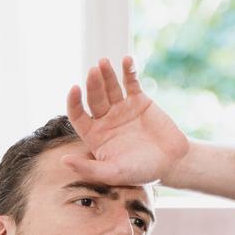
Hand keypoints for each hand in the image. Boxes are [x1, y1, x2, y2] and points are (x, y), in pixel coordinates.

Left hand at [64, 56, 189, 185]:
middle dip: (93, 84)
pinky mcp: (139, 100)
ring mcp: (122, 107)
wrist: (172, 162)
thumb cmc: (141, 171)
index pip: (78, 115)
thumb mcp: (113, 173)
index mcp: (95, 135)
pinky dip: (129, 71)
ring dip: (107, 74)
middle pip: (95, 98)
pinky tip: (126, 60)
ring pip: (110, 87)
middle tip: (93, 72)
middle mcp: (105, 119)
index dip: (74, 102)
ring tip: (103, 62)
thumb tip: (63, 160)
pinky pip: (131, 82)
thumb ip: (89, 169)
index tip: (74, 89)